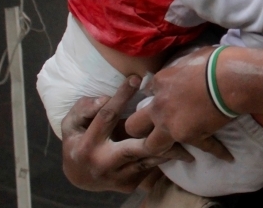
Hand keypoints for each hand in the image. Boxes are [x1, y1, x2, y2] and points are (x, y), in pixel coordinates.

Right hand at [60, 76, 192, 192]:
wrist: (79, 176)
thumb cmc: (78, 141)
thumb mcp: (71, 124)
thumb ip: (84, 109)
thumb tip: (104, 99)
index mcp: (88, 145)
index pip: (106, 117)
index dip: (121, 97)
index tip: (135, 79)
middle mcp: (103, 163)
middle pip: (136, 148)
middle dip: (157, 135)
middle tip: (175, 118)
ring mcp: (117, 177)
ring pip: (149, 160)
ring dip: (170, 148)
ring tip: (191, 134)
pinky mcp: (129, 184)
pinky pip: (150, 168)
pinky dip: (164, 156)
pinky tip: (181, 147)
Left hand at [125, 47, 232, 161]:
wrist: (232, 79)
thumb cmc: (215, 61)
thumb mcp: (192, 56)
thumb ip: (182, 68)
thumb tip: (185, 69)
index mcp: (161, 82)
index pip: (148, 93)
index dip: (157, 96)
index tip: (167, 97)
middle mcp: (160, 106)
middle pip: (134, 125)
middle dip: (138, 128)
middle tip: (150, 128)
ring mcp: (172, 125)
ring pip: (152, 146)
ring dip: (160, 148)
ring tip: (170, 149)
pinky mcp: (191, 137)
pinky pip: (204, 147)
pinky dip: (218, 150)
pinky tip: (227, 156)